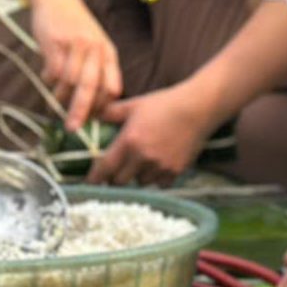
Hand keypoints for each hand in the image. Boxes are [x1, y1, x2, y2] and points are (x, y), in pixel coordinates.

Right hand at [31, 0, 123, 128]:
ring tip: (56, 96)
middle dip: (81, 111)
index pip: (112, 86)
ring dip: (60, 95)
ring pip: (68, 81)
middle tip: (72, 128)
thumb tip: (94, 107)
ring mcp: (75, 44)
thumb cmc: (76, 26)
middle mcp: (95, 48)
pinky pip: (52, 71)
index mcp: (108, 52)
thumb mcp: (95, 44)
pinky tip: (47, 76)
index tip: (94, 120)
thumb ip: (97, 69)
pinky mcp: (56, 42)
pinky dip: (49, 79)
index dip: (103, 106)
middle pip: (90, 87)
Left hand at [88, 83, 210, 184]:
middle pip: (121, 181)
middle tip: (117, 168)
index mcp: (129, 141)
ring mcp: (160, 166)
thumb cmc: (164, 104)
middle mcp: (143, 157)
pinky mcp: (176, 171)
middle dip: (116, 176)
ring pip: (141, 182)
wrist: (197, 108)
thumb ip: (110, 112)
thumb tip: (91, 116)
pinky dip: (156, 177)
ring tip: (142, 161)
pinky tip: (158, 163)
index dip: (95, 178)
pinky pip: (159, 183)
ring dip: (137, 176)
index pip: (105, 167)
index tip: (89, 183)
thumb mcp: (134, 105)